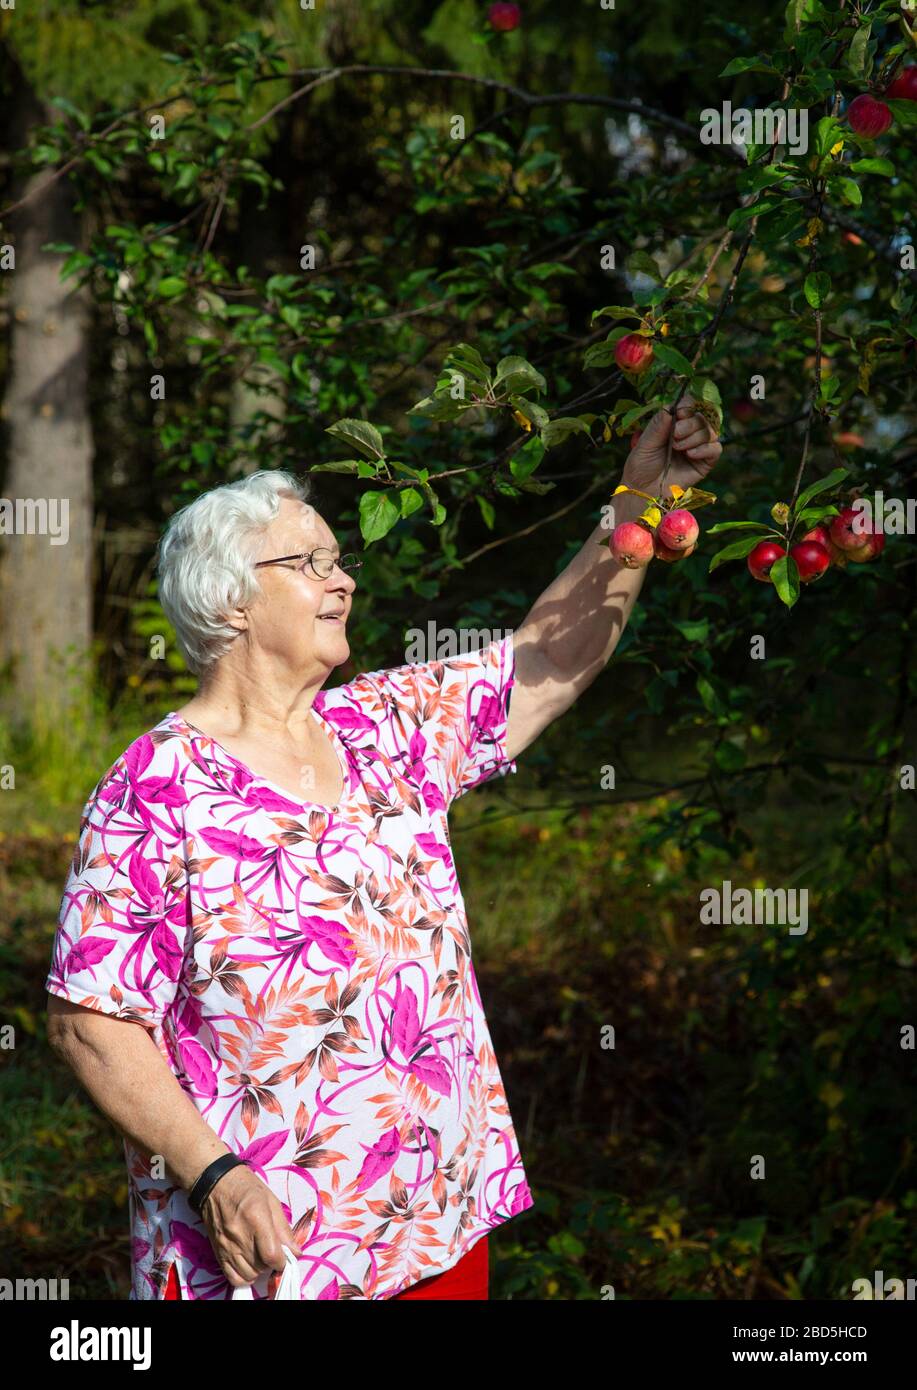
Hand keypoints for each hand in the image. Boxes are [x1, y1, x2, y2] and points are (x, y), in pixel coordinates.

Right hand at [200, 1162, 301, 1290]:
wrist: (216, 1185)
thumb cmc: (247, 1188)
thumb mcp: (271, 1201)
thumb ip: (284, 1229)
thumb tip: (296, 1252)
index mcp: (256, 1218)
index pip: (271, 1255)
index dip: (282, 1261)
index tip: (286, 1257)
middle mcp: (239, 1235)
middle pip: (261, 1266)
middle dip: (272, 1263)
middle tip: (274, 1252)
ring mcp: (226, 1245)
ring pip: (249, 1274)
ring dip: (259, 1270)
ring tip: (261, 1256)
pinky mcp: (217, 1252)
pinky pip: (233, 1277)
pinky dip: (244, 1276)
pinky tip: (249, 1265)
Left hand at [621, 395, 722, 499]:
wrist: (644, 491)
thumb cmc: (641, 466)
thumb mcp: (645, 443)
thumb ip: (658, 425)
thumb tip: (671, 407)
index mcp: (673, 424)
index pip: (688, 405)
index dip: (687, 405)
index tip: (679, 412)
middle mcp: (688, 433)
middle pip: (701, 417)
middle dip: (689, 424)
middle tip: (675, 435)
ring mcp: (698, 447)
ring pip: (710, 431)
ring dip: (694, 437)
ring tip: (677, 448)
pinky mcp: (705, 463)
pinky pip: (715, 448)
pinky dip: (705, 448)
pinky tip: (690, 454)